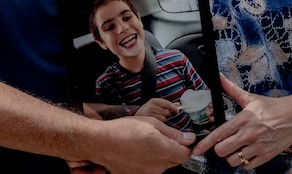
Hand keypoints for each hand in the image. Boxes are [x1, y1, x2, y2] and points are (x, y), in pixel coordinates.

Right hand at [75, 115, 194, 173]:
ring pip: (163, 165)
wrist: (102, 142)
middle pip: (175, 160)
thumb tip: (189, 139)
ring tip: (146, 143)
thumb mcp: (152, 124)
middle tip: (161, 137)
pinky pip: (150, 169)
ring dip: (160, 155)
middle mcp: (158, 166)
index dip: (186, 145)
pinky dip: (148, 161)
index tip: (182, 138)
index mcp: (164, 151)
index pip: (186, 154)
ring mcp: (148, 173)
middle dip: (173, 149)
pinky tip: (138, 151)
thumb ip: (173, 133)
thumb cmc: (124, 130)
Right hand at [136, 98, 178, 122]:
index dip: (173, 107)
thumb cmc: (148, 112)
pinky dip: (160, 123)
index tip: (177, 111)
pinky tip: (156, 122)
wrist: (135, 118)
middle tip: (164, 115)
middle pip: (166, 111)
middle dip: (167, 114)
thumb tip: (178, 104)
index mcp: (154, 101)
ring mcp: (148, 113)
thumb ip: (168, 105)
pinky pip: (159, 122)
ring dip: (163, 119)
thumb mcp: (157, 106)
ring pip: (164, 118)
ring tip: (158, 119)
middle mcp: (150, 106)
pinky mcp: (148, 120)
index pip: (167, 103)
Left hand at [191, 75, 291, 168]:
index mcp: (243, 120)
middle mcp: (249, 134)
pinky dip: (245, 162)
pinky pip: (248, 166)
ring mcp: (258, 146)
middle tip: (224, 144)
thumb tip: (219, 77)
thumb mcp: (250, 98)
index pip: (218, 134)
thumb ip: (232, 89)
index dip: (205, 144)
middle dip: (219, 149)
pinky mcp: (267, 155)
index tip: (197, 150)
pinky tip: (247, 153)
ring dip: (232, 157)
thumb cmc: (273, 107)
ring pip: (233, 161)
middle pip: (222, 151)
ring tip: (236, 149)